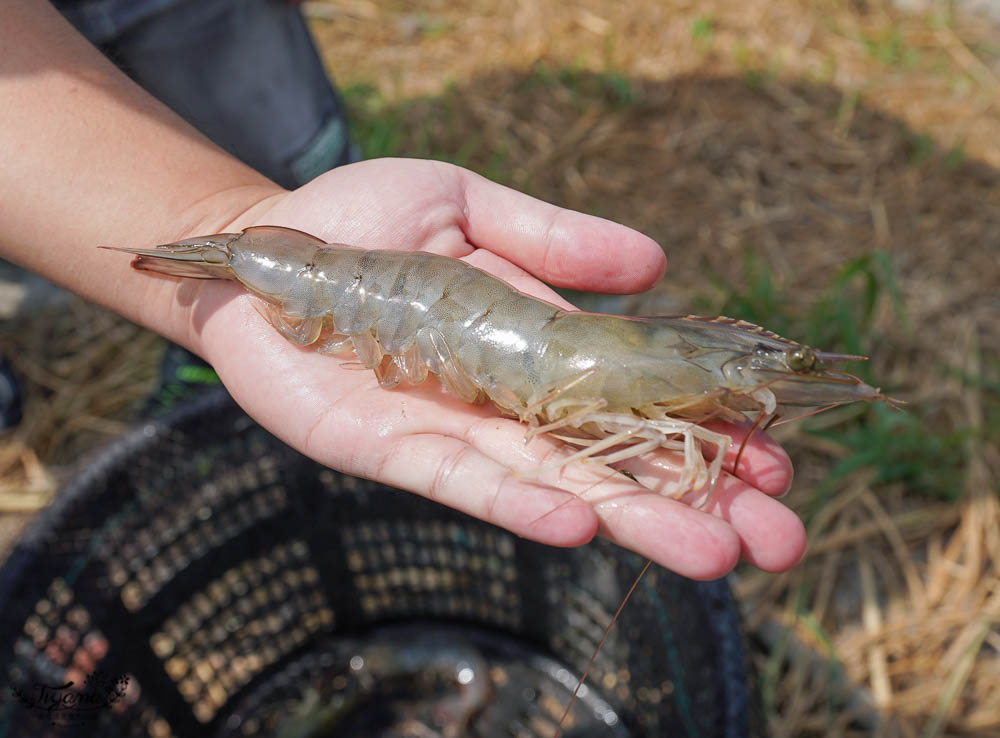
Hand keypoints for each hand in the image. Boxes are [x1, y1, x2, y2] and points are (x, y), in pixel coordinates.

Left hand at [182, 158, 804, 578]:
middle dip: (696, 500)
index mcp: (538, 350)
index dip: (704, 429)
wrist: (262, 251)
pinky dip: (518, 503)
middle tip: (779, 541)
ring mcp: (455, 433)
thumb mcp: (468, 204)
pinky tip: (579, 526)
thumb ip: (555, 239)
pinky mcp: (392, 450)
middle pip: (614, 461)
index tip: (776, 456)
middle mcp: (508, 404)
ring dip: (632, 521)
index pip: (638, 400)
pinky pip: (464, 483)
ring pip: (556, 486)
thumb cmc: (360, 223)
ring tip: (713, 554)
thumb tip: (658, 264)